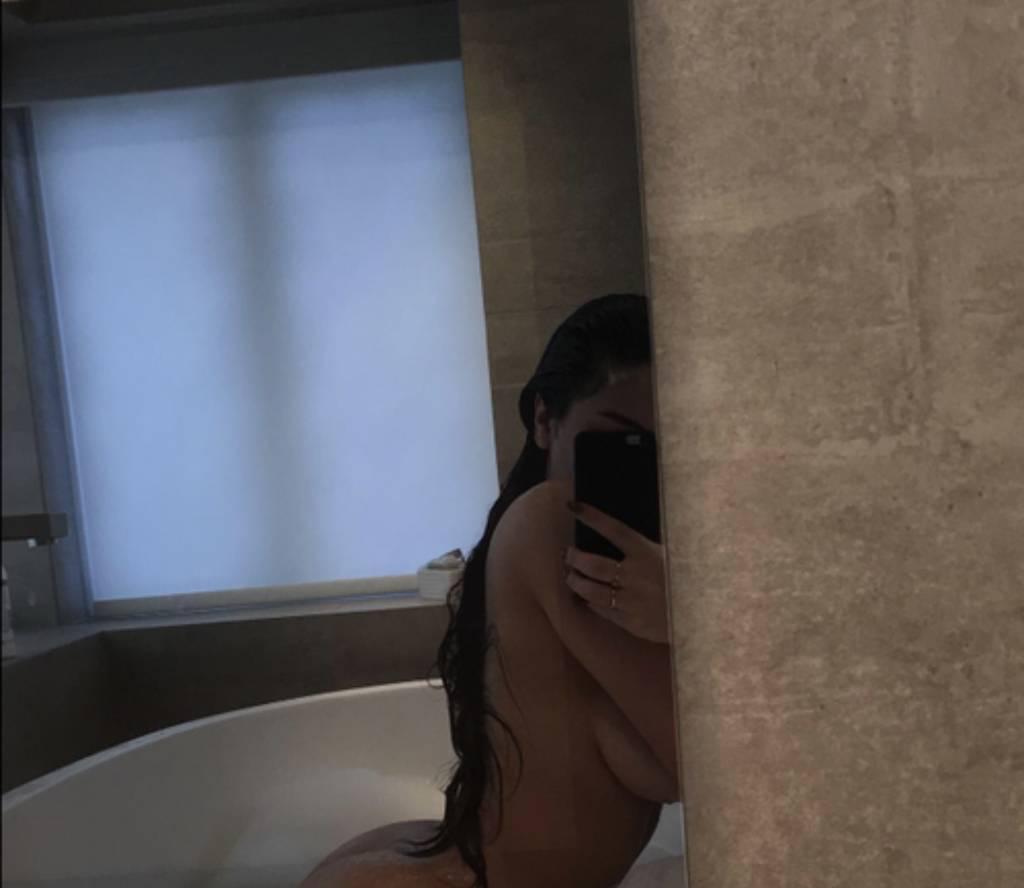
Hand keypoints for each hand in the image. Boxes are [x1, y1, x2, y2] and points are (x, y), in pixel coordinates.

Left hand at [563, 501, 670, 643]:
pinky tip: (586, 597)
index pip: (614, 530)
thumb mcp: (671, 555)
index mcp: (647, 553)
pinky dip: (590, 602)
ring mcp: (632, 600)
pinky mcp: (630, 621)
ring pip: (592, 591)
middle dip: (575, 558)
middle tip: (567, 554)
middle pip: (594, 565)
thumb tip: (619, 534)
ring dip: (576, 582)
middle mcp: (636, 576)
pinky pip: (602, 610)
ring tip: (570, 576)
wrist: (701, 616)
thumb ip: (646, 547)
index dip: (592, 517)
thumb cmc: (684, 580)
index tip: (572, 507)